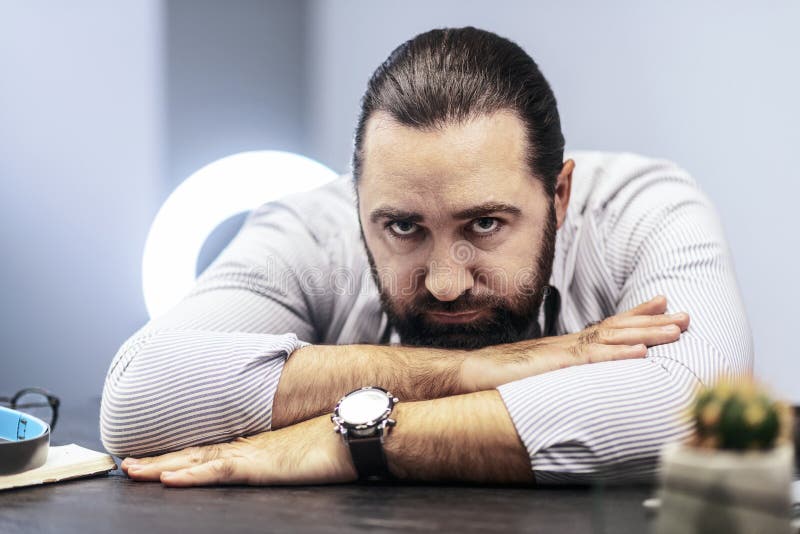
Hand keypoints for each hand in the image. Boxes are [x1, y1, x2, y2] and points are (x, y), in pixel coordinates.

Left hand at [120, 415, 356, 486]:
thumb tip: (277, 461)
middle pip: (195, 453)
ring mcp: (253, 455)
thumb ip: (284, 456)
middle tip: (127, 464)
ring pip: (197, 460)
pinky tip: (169, 477)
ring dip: (163, 465)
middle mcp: (249, 447)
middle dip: (159, 459)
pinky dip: (191, 473)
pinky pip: (218, 470)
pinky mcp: (261, 466)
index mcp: (257, 446)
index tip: (155, 459)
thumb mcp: (304, 453)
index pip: (210, 451)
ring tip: (133, 471)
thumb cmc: (337, 444)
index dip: (180, 455)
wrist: (356, 431)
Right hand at [461, 295, 689, 390]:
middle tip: (687, 315)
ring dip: (646, 334)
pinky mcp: (554, 365)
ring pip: (612, 340)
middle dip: (654, 321)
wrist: (471, 374)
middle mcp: (569, 343)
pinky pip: (590, 360)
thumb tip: (579, 374)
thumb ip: (560, 370)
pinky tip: (640, 355)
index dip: (637, 315)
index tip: (663, 304)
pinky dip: (617, 356)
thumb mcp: (538, 371)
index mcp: (567, 345)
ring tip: (677, 331)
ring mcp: (563, 352)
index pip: (607, 325)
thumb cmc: (499, 374)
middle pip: (617, 328)